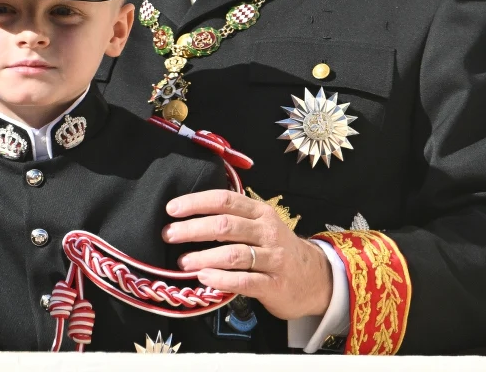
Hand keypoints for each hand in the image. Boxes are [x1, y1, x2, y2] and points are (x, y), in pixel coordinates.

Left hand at [165, 189, 332, 319]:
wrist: (316, 278)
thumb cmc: (275, 249)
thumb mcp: (259, 226)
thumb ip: (232, 218)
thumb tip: (186, 217)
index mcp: (259, 212)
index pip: (225, 200)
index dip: (196, 203)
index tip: (172, 209)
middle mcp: (267, 232)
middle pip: (226, 225)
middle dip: (193, 229)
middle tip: (169, 235)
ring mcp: (274, 258)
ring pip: (234, 254)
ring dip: (203, 256)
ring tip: (182, 261)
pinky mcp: (275, 285)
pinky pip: (245, 281)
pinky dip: (222, 279)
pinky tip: (204, 278)